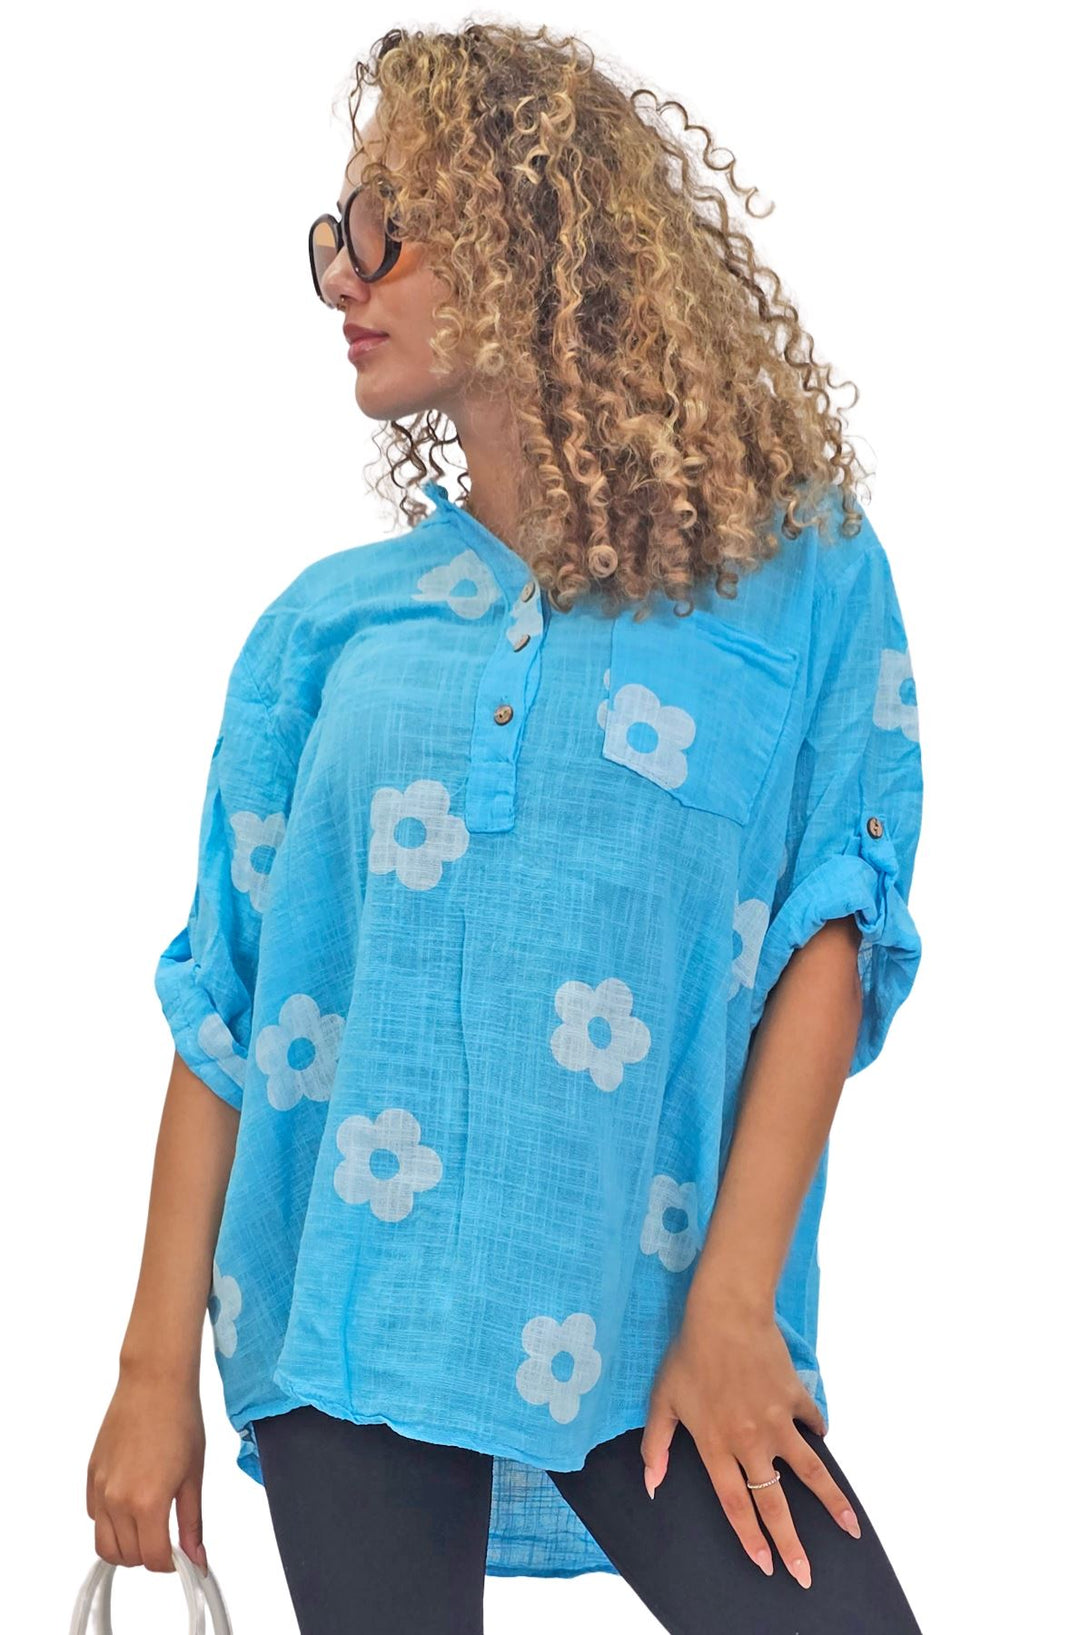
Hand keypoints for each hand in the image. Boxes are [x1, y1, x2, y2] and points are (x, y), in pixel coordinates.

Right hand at [86, 1365, 208, 1576]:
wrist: (154, 1383)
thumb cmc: (181, 1421)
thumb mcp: (194, 1476)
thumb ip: (192, 1523)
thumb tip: (197, 1559)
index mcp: (147, 1503)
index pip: (152, 1559)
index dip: (171, 1564)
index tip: (182, 1556)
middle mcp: (117, 1501)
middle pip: (127, 1557)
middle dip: (149, 1556)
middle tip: (168, 1538)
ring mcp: (100, 1489)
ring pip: (104, 1544)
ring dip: (126, 1547)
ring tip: (149, 1528)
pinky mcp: (90, 1476)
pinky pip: (94, 1516)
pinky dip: (110, 1523)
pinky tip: (130, 1505)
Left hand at [640, 1295, 861, 1588]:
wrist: (726, 1313)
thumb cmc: (689, 1355)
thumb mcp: (662, 1399)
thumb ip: (657, 1445)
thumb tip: (651, 1485)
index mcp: (717, 1446)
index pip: (737, 1505)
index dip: (751, 1539)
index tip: (766, 1566)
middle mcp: (750, 1441)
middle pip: (775, 1502)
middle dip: (792, 1543)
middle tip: (806, 1574)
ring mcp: (777, 1420)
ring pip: (810, 1472)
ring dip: (832, 1502)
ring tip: (851, 1527)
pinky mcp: (796, 1397)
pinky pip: (812, 1423)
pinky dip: (817, 1433)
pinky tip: (819, 1439)